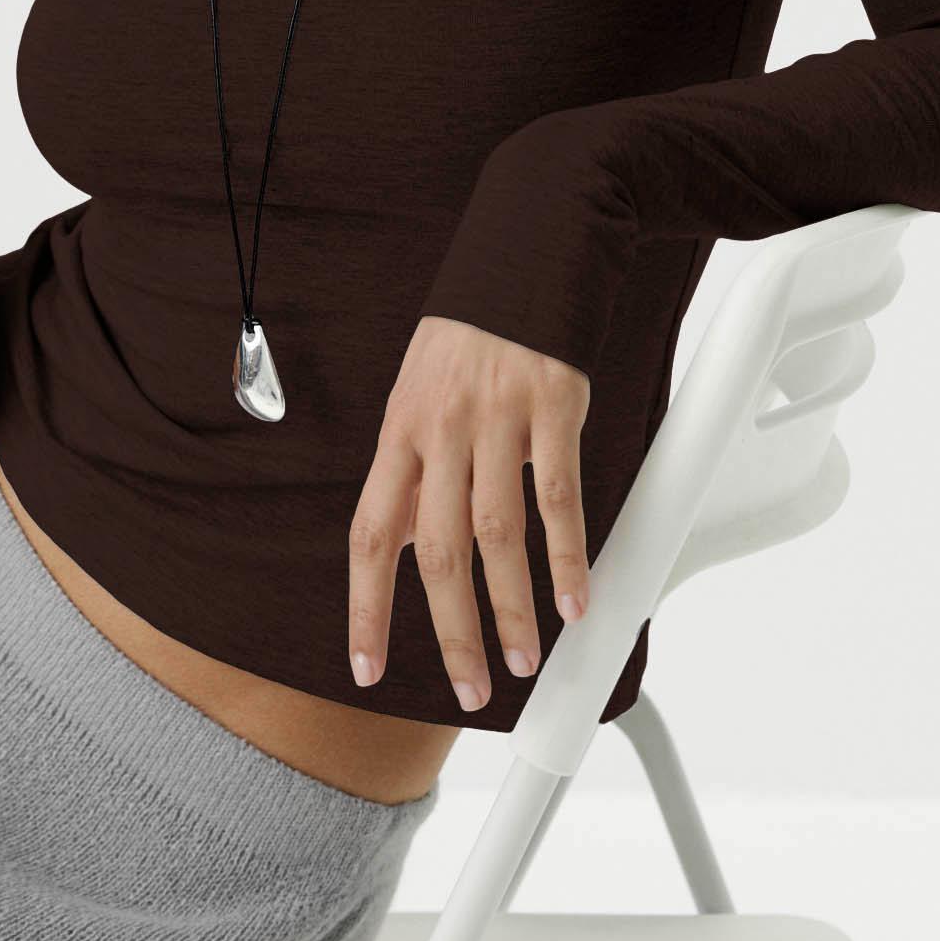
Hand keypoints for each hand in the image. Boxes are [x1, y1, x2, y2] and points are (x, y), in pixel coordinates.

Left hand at [348, 315, 591, 709]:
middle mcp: (441, 431)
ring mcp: (497, 419)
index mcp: (398, 433)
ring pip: (499, 536)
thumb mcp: (416, 396)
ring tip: (525, 659)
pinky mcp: (553, 408)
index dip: (366, 609)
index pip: (370, 536)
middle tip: (470, 690)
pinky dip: (566, 558)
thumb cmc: (466, 336)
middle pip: (439, 553)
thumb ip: (413, 472)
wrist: (523, 251)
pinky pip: (558, 498)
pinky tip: (574, 601)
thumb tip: (405, 546)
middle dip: (452, 634)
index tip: (365, 669)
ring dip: (513, 610)